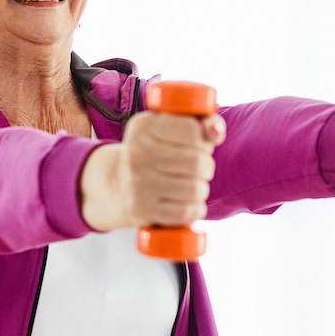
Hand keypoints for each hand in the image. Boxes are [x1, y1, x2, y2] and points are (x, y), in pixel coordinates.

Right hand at [79, 111, 225, 231]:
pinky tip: (190, 204)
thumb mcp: (173, 129)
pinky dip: (195, 210)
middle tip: (199, 168)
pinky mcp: (142, 209)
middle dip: (207, 166)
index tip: (198, 145)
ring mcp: (137, 182)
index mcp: (144, 126)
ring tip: (194, 185)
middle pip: (196, 162)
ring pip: (194, 189)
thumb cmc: (158, 152)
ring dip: (202, 189)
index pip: (192, 130)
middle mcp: (136, 153)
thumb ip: (202, 122)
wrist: (119, 184)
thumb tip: (216, 131)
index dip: (204, 140)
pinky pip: (185, 212)